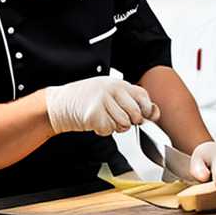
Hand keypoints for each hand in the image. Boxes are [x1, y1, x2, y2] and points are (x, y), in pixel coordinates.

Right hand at [44, 76, 159, 135]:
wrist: (60, 103)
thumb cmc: (87, 99)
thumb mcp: (112, 94)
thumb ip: (133, 101)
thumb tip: (155, 113)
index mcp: (119, 83)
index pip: (142, 96)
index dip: (146, 109)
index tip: (143, 116)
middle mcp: (112, 89)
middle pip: (135, 113)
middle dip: (130, 122)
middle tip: (119, 119)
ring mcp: (103, 101)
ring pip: (123, 124)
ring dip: (115, 127)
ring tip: (106, 119)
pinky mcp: (93, 114)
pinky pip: (108, 130)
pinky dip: (103, 131)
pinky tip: (96, 122)